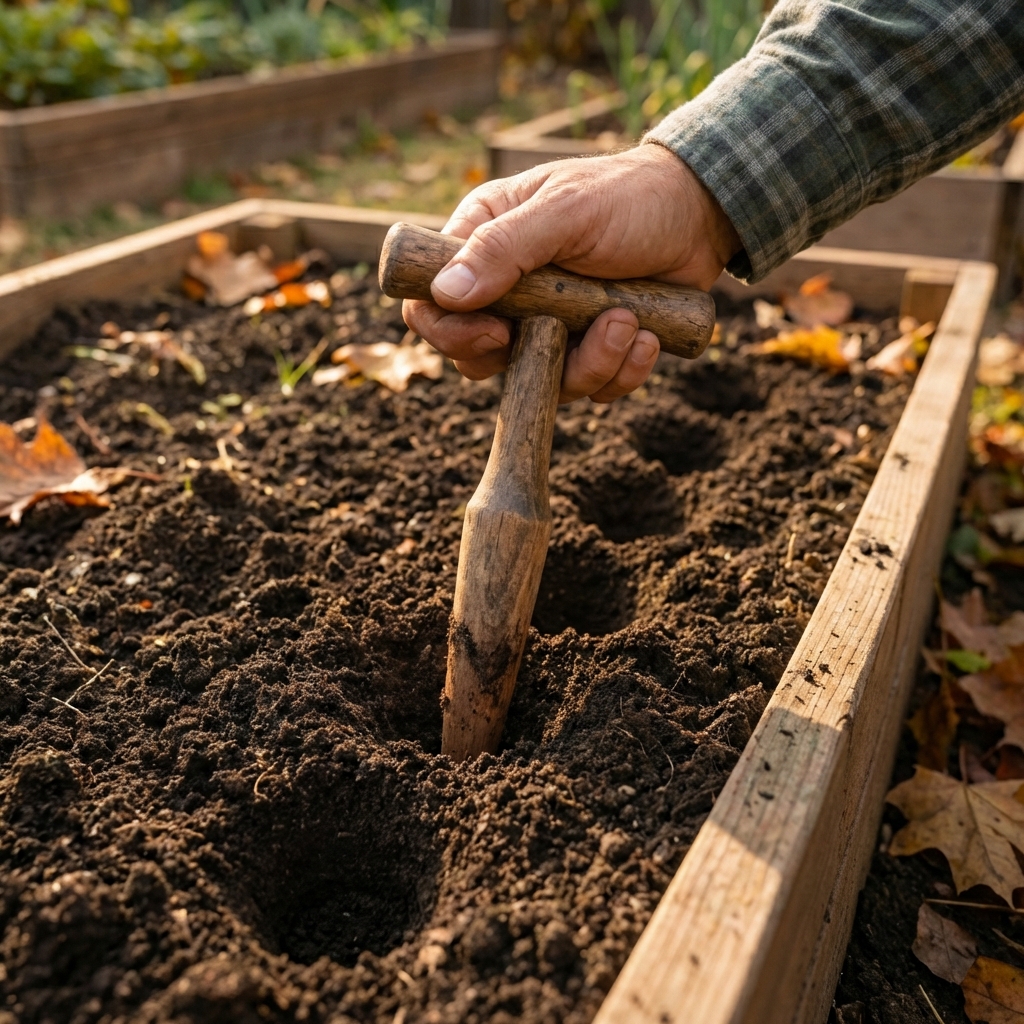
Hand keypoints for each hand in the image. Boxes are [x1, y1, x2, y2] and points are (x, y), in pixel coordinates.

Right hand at [403, 142, 739, 402]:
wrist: (699, 217)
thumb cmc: (627, 198)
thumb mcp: (565, 212)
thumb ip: (503, 248)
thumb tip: (445, 292)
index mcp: (483, 244)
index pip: (429, 304)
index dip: (448, 331)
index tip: (495, 332)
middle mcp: (507, 292)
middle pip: (476, 357)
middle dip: (525, 358)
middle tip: (564, 330)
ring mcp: (546, 326)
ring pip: (537, 382)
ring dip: (589, 364)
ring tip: (626, 321)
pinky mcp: (586, 350)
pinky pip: (588, 390)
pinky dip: (621, 372)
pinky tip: (648, 337)